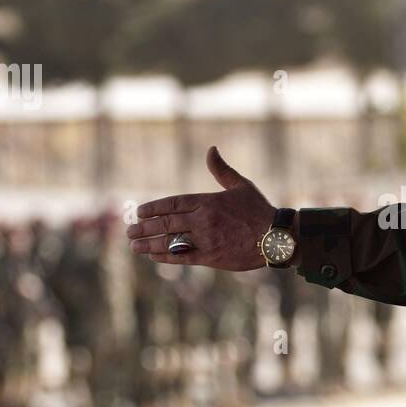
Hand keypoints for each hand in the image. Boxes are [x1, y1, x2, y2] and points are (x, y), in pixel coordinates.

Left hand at [126, 146, 275, 269]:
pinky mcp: (211, 257)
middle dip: (144, 227)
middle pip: (166, 223)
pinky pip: (182, 257)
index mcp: (207, 201)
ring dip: (149, 243)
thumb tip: (211, 149)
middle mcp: (203, 220)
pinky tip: (153, 256)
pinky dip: (165, 257)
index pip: (172, 203)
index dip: (153, 207)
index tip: (139, 212)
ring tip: (134, 246)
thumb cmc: (259, 210)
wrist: (276, 237)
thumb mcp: (241, 185)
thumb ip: (221, 170)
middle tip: (129, 231)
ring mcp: (206, 239)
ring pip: (170, 241)